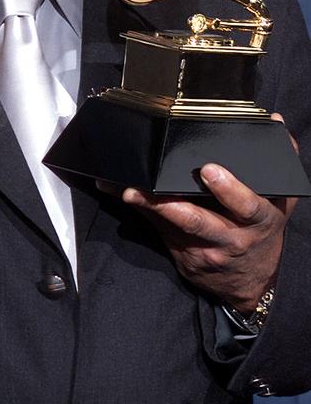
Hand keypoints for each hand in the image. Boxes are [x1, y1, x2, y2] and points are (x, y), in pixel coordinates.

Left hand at [99, 117, 297, 310]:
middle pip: (200, 223)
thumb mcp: (279, 200)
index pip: (248, 206)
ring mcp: (205, 250)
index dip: (229, 190)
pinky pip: (160, 231)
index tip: (209, 170)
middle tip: (151, 186)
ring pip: (174, 229)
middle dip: (174, 206)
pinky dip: (141, 212)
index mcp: (259, 220)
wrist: (251, 283)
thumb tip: (275, 119)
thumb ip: (282, 160)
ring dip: (150, 209)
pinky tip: (122, 195)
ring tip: (130, 192)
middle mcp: (232, 238)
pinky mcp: (184, 255)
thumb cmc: (262, 231)